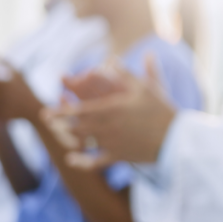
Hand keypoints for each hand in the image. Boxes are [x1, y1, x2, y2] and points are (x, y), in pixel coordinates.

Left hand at [48, 55, 175, 168]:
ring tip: (60, 134)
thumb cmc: (161, 110)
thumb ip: (126, 74)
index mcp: (112, 109)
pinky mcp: (119, 156)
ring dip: (69, 138)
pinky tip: (72, 159)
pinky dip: (82, 162)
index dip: (60, 111)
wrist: (176, 138)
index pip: (78, 110)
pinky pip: (96, 162)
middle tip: (48, 121)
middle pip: (76, 126)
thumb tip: (113, 60)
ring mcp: (112, 143)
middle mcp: (107, 127)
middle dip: (60, 124)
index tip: (47, 112)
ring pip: (83, 142)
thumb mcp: (146, 88)